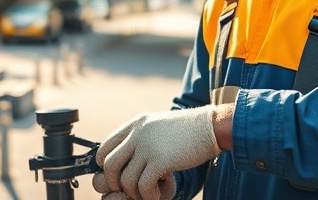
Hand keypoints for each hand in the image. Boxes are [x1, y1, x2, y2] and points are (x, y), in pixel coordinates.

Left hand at [94, 106, 219, 199]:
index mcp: (135, 124)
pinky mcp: (161, 159)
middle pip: (109, 165)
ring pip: (126, 180)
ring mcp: (148, 146)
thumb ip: (141, 138)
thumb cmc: (188, 132)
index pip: (105, 147)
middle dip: (115, 183)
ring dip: (135, 193)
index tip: (119, 177)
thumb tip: (126, 160)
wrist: (211, 127)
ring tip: (149, 193)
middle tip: (130, 190)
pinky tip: (159, 193)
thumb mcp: (158, 126)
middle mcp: (138, 133)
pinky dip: (148, 196)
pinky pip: (143, 186)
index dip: (106, 167)